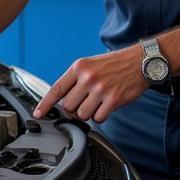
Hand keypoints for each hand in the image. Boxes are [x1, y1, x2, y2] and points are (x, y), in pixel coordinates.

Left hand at [32, 46, 147, 122]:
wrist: (140, 61)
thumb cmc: (114, 65)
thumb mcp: (90, 64)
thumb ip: (75, 80)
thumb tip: (61, 101)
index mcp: (79, 67)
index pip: (56, 89)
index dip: (45, 104)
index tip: (38, 114)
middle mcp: (88, 77)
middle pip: (68, 106)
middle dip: (75, 108)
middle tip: (86, 101)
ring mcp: (100, 89)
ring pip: (82, 115)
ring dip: (89, 113)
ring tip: (98, 102)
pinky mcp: (113, 100)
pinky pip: (98, 118)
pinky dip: (101, 115)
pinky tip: (108, 105)